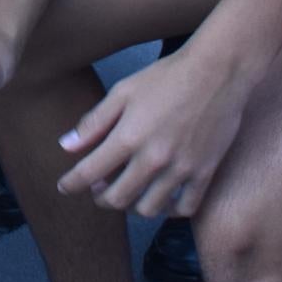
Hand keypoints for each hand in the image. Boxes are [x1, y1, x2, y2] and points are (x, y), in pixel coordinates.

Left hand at [54, 40, 255, 219]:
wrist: (218, 71)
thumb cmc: (167, 77)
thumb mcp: (123, 92)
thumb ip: (94, 122)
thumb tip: (66, 147)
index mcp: (128, 137)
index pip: (89, 173)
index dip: (71, 184)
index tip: (64, 187)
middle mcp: (153, 159)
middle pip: (118, 199)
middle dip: (101, 198)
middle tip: (98, 190)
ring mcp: (181, 169)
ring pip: (149, 209)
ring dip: (133, 207)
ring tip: (129, 193)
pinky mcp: (205, 173)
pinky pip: (184, 208)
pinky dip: (169, 209)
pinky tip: (162, 198)